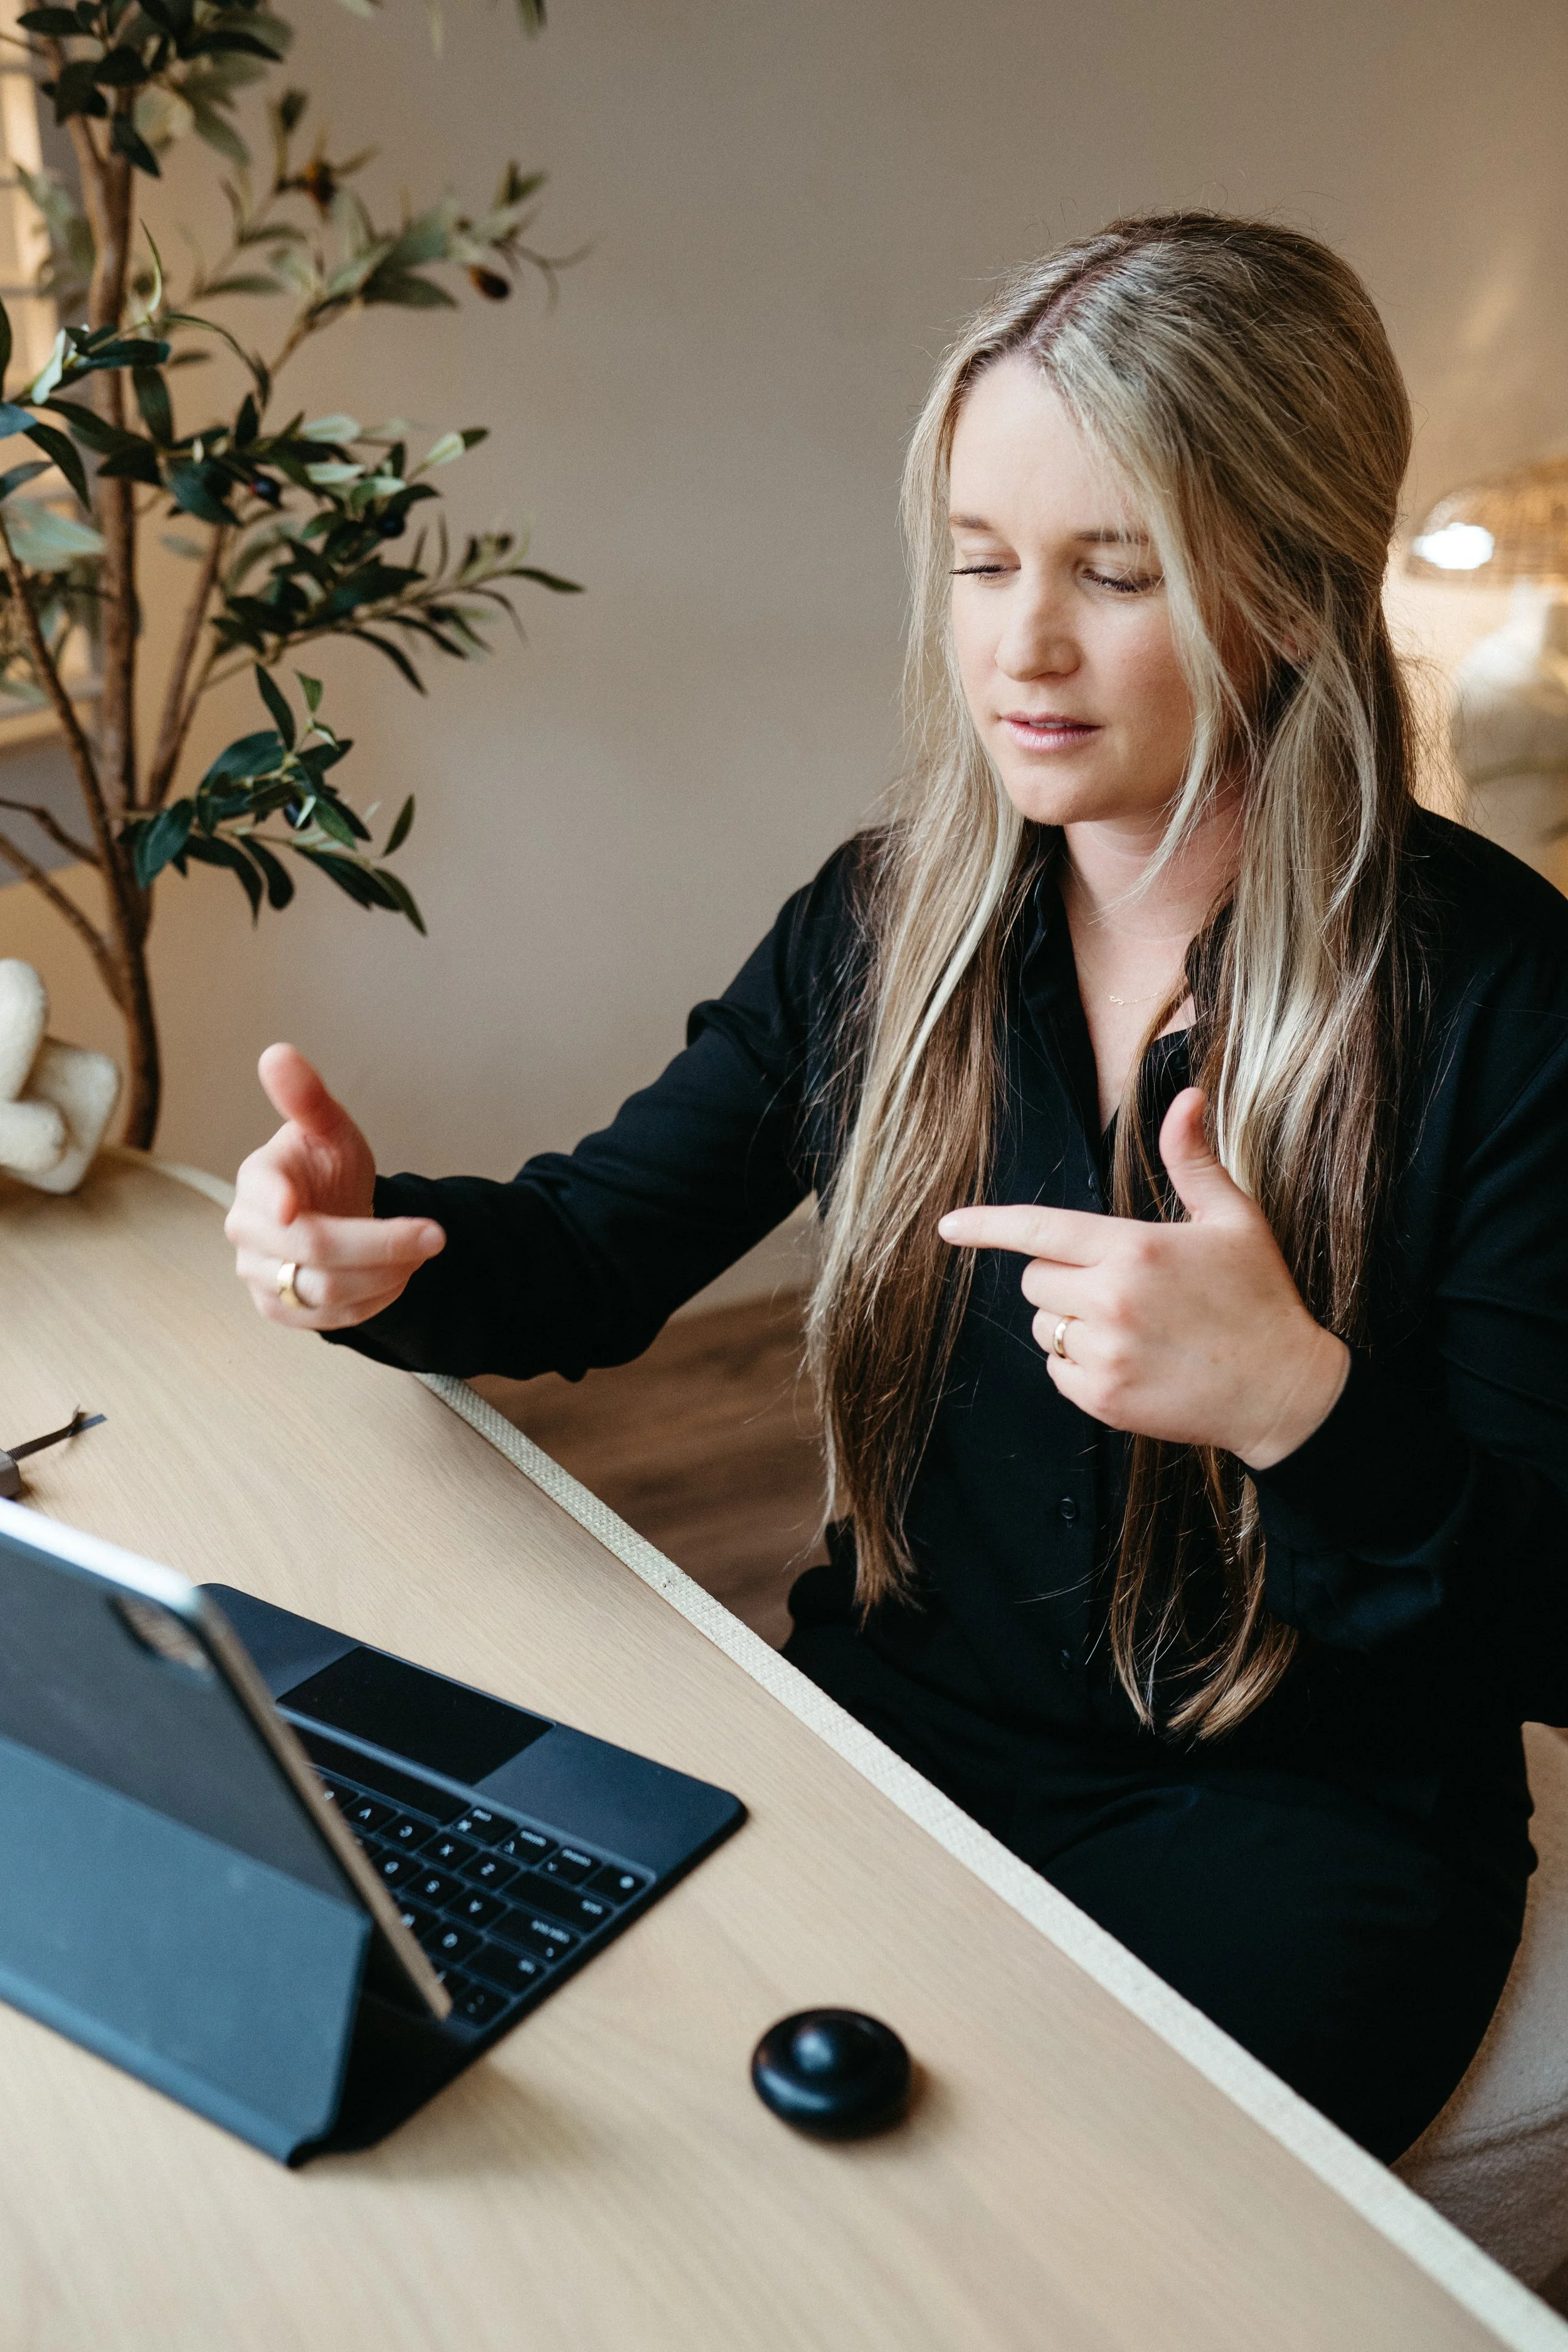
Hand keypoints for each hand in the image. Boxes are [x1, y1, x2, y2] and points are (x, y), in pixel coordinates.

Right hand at [225, 1043, 443, 1330]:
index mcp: (257, 1178)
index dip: (275, 1202)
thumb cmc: (327, 1165)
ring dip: (385, 1273)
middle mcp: (248, 1230)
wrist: (332, 1211)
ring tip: (421, 1250)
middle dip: (381, 1244)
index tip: (293, 1208)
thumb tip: (277, 1053)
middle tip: (436, 1235)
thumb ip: (307, 1097)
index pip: (260, 1191)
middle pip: (311, 1248)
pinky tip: (399, 1274)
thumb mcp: (329, 1127)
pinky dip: (376, 1298)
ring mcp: (260, 1274)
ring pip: (325, 1290)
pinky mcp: (281, 1309)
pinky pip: (331, 1318)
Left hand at [938, 1087, 1348, 1468]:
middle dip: (1064, 1277)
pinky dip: (1080, 1366)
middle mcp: (1112, 1301)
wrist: (1286, 1392)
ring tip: (1133, 1327)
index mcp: (1134, 1249)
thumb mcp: (1234, 1219)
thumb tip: (1186, 1096)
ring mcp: (1106, 1356)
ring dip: (1071, 1323)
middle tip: (1122, 1285)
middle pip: (1037, 1280)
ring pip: (1044, 1327)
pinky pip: (1057, 1373)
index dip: (987, 1226)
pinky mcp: (1104, 1401)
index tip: (948, 1227)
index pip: (1039, 1230)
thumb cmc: (1260, 1297)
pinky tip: (1132, 1362)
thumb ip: (1193, 1159)